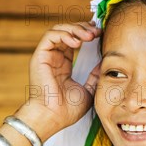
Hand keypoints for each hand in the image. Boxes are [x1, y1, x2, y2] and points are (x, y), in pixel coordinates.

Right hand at [18, 21, 101, 138]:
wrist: (53, 117)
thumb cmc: (67, 110)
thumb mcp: (88, 90)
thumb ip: (95, 76)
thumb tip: (105, 63)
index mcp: (63, 65)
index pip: (73, 41)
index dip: (86, 33)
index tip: (101, 34)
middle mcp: (54, 58)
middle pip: (67, 32)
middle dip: (83, 28)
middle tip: (97, 32)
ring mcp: (46, 56)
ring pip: (58, 30)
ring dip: (75, 29)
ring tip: (89, 36)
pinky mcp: (40, 56)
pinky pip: (50, 36)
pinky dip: (64, 34)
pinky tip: (77, 42)